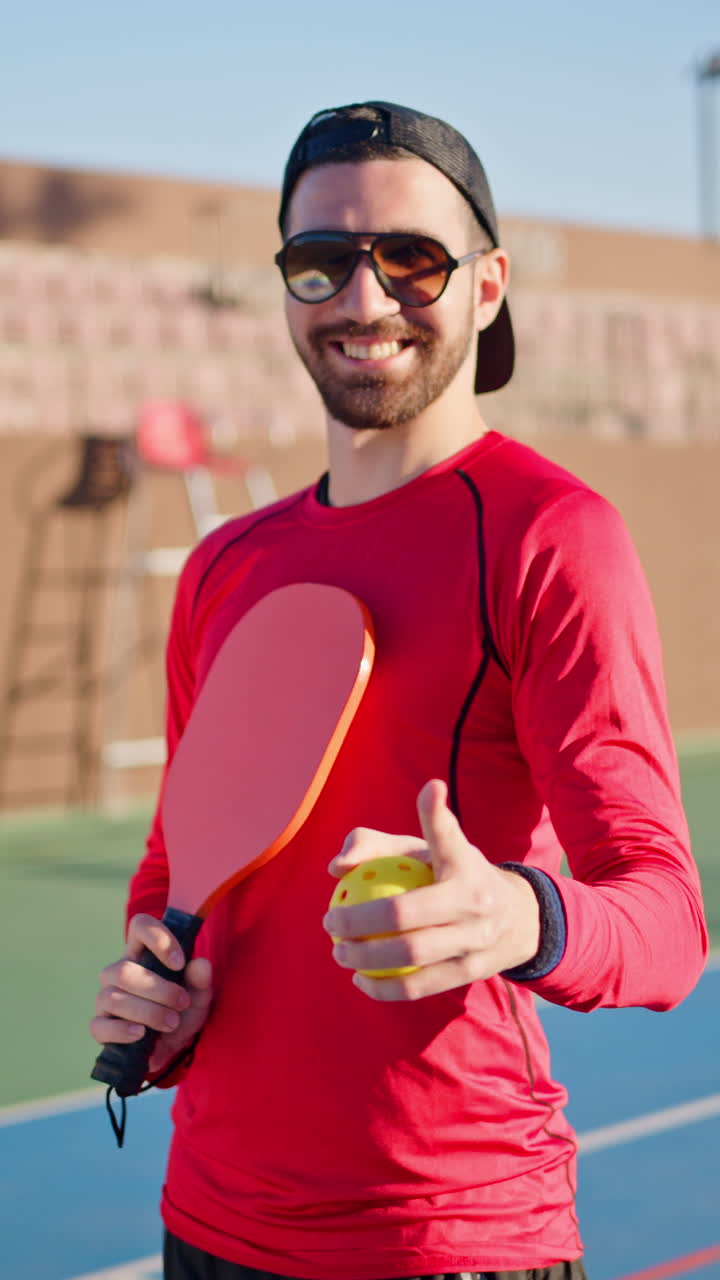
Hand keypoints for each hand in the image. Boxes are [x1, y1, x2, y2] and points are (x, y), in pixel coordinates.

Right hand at [89, 913, 212, 1073]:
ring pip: (112, 997)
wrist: (174, 1045)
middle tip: (182, 1002)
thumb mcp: (199, 994)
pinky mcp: (101, 1027)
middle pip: (123, 969)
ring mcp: (106, 999)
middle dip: (158, 989)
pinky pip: (99, 1026)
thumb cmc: (182, 1009)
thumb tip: (200, 964)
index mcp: (142, 953)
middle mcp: (119, 972)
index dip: (158, 938)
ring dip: (147, 1012)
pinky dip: (121, 1030)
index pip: (140, 925)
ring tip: (172, 1023)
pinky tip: (141, 1033)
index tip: (179, 962)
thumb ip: (200, 979)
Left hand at [323, 779, 540, 1000]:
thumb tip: (337, 866)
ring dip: (365, 959)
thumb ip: (375, 845)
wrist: (518, 916)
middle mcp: (476, 901)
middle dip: (357, 922)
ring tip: (340, 952)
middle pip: (404, 913)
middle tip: (331, 922)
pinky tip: (359, 979)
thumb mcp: (427, 848)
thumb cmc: (454, 873)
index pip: (444, 835)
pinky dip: (384, 987)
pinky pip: (420, 987)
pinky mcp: (473, 972)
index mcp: (465, 863)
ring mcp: (477, 940)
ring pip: (411, 957)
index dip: (434, 813)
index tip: (419, 791)